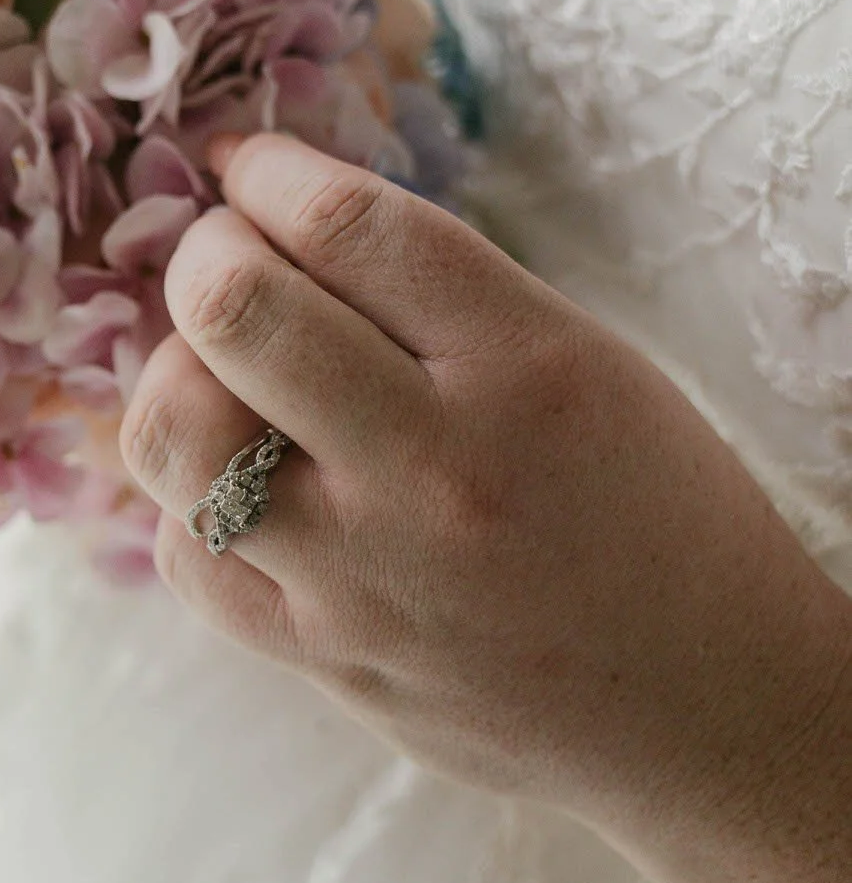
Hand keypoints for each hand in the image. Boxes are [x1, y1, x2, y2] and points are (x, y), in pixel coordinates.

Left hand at [120, 132, 851, 882]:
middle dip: (204, 254)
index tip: (250, 168)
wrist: (706, 713)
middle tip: (225, 259)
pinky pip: (187, 550)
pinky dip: (192, 497)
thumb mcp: (585, 362)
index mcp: (527, 366)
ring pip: (175, 431)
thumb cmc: (652, 514)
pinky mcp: (321, 657)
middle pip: (233, 310)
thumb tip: (282, 216)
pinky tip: (245, 483)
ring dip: (177, 373)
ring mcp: (364, 573)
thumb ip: (438, 294)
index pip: (348, 225)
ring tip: (224, 374)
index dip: (270, 172)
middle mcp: (435, 466)